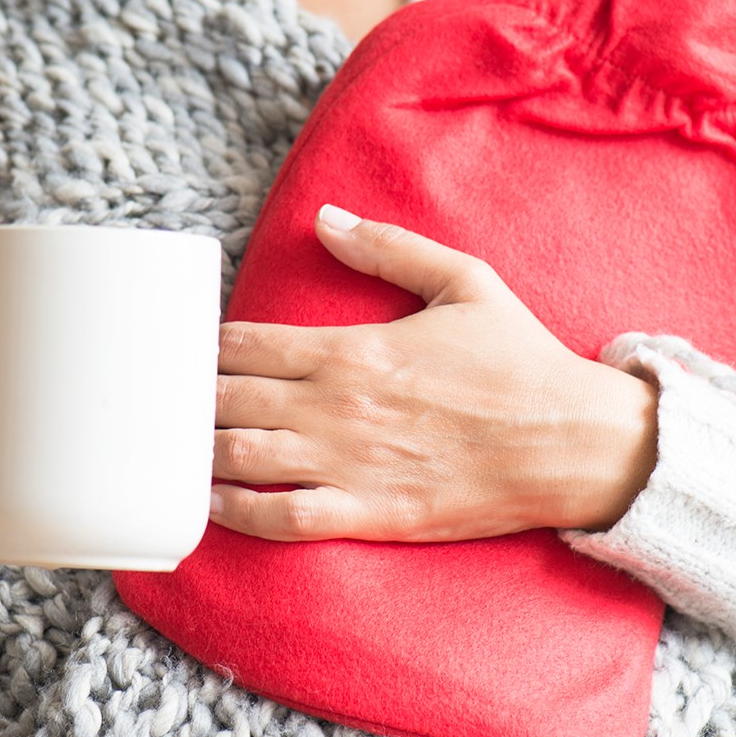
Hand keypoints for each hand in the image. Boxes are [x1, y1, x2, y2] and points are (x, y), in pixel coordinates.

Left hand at [211, 205, 658, 541]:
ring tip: (173, 449)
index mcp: (353, 348)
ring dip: (200, 453)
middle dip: (189, 400)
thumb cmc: (518, 361)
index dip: (203, 347)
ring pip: (243, 459)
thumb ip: (387, 247)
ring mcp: (351, 463)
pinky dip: (239, 514)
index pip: (245, 343)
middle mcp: (338, 405)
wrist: (571, 441)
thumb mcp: (463, 281)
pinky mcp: (372, 514)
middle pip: (229, 400)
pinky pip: (286, 518)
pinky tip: (214, 505)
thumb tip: (325, 218)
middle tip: (164, 403)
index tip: (187, 352)